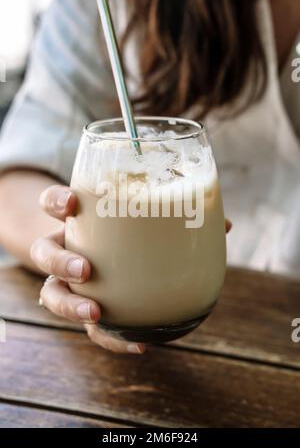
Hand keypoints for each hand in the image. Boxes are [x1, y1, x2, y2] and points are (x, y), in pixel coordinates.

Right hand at [31, 185, 231, 353]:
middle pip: (45, 254)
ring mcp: (69, 283)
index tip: (73, 202)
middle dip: (60, 261)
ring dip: (69, 305)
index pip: (52, 204)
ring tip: (95, 313)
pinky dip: (112, 339)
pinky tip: (140, 346)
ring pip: (51, 294)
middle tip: (86, 269)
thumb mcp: (144, 223)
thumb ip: (179, 220)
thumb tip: (224, 224)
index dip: (56, 202)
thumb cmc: (128, 237)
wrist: (105, 260)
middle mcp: (66, 250)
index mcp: (78, 222)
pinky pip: (91, 330)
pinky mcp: (86, 312)